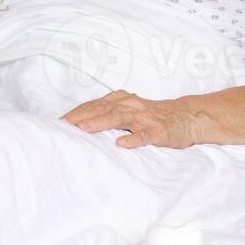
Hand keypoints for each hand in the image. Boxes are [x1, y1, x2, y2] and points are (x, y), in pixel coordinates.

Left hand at [59, 89, 196, 149]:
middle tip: (63, 126)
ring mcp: (145, 117)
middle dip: (81, 116)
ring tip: (84, 129)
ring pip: (120, 118)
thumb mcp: (130, 111)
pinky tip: (122, 144)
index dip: (77, 112)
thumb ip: (109, 114)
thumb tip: (80, 126)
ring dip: (101, 122)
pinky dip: (133, 138)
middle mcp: (132, 105)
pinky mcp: (158, 130)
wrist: (187, 117)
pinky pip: (145, 134)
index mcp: (123, 100)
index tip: (57, 122)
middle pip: (103, 108)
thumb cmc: (154, 116)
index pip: (95, 104)